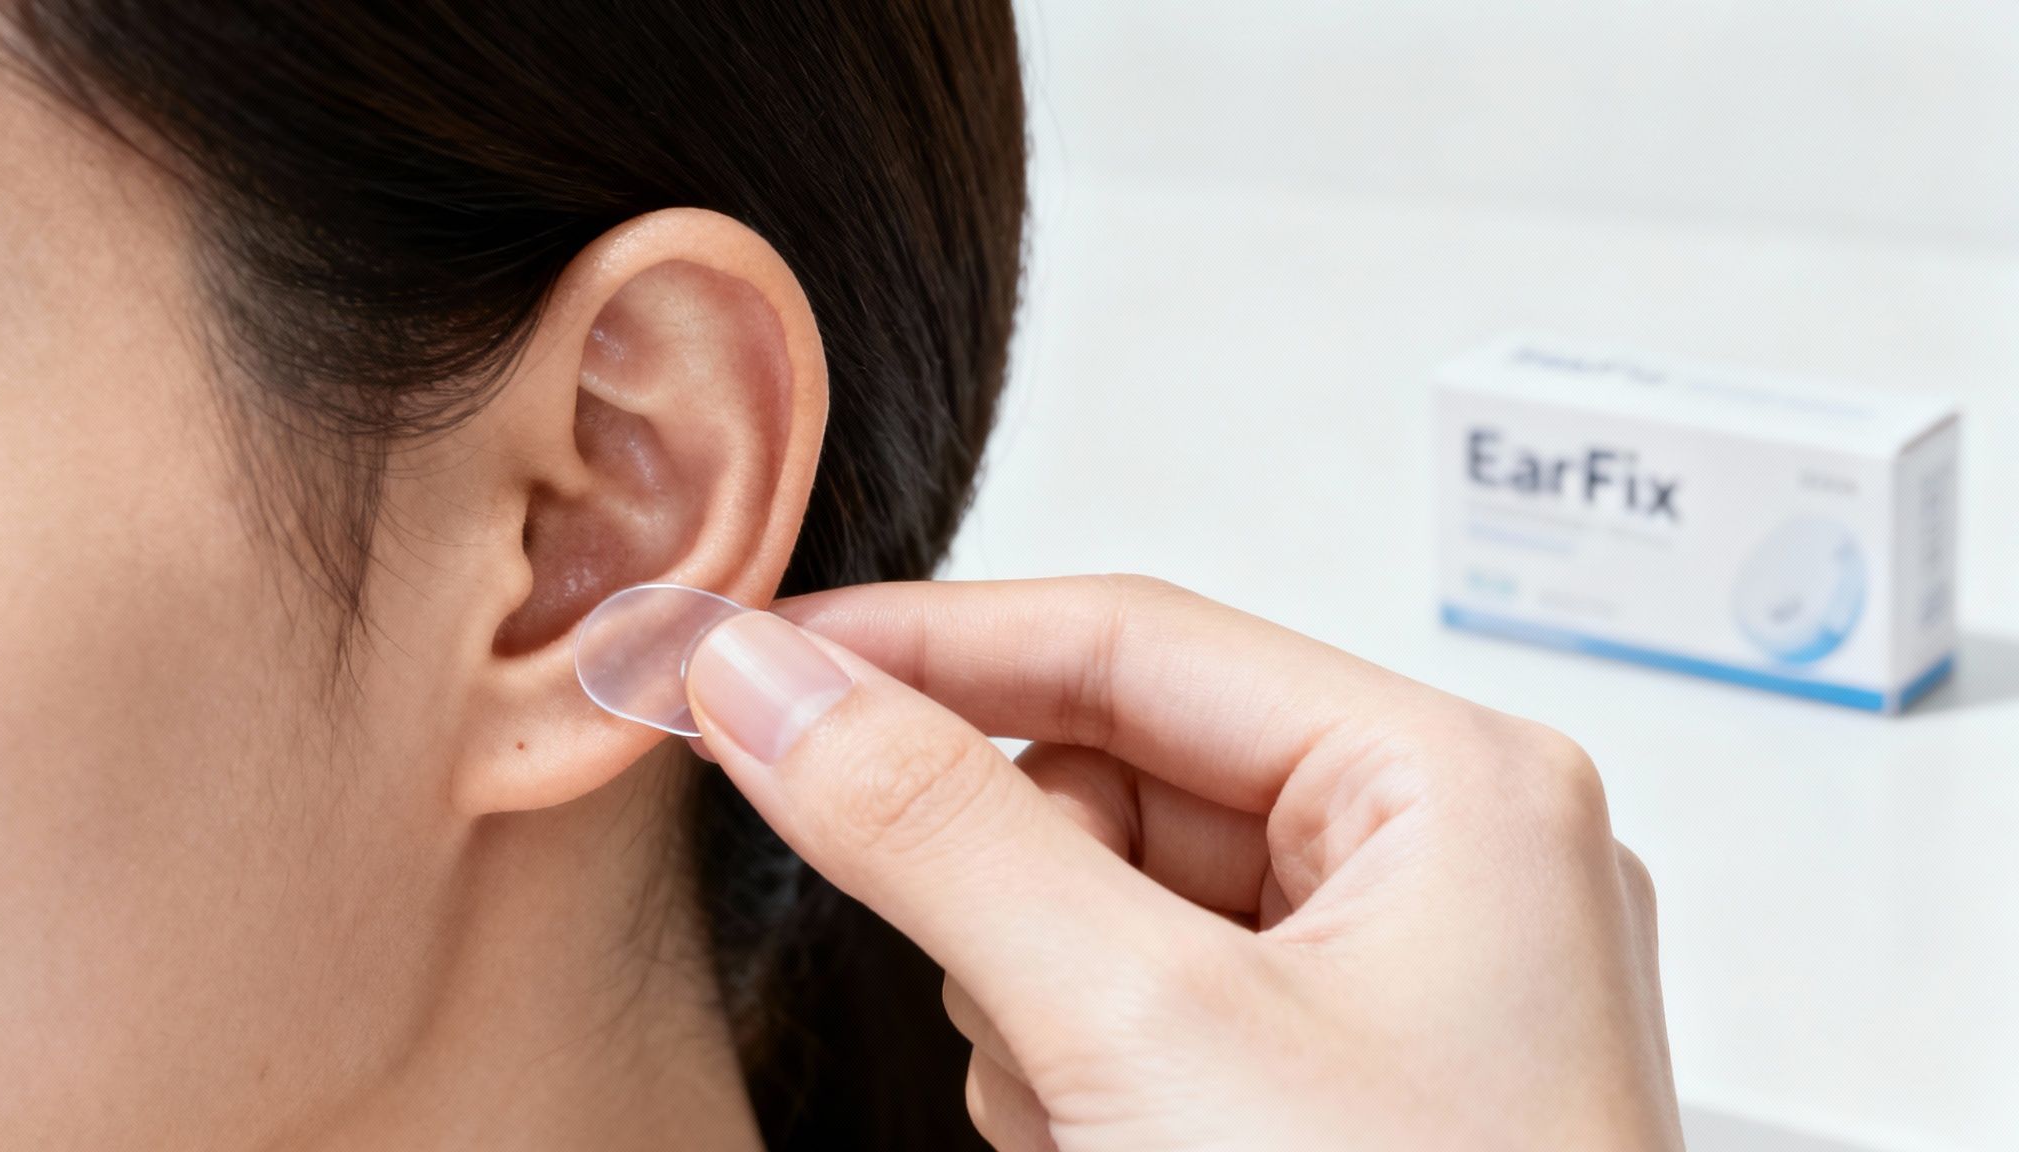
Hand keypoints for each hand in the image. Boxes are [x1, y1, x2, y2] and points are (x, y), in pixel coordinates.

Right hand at [684, 576, 1678, 1150]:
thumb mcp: (1141, 1035)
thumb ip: (941, 834)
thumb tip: (772, 687)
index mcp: (1453, 788)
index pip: (1133, 639)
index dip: (923, 644)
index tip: (749, 660)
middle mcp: (1442, 864)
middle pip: (1121, 777)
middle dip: (1011, 889)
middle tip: (1001, 1007)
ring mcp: (1399, 985)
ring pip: (1115, 902)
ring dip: (1042, 1004)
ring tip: (1091, 1128)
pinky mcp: (1341, 1084)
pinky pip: (1147, 1006)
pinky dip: (1086, 1071)